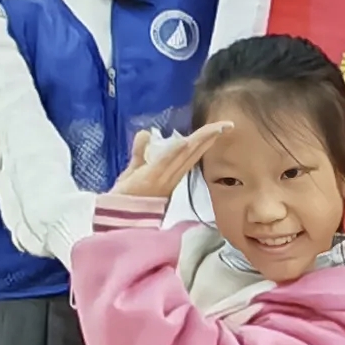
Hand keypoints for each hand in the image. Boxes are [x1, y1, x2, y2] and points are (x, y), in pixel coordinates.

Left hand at [115, 117, 229, 205]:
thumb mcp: (133, 171)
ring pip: (185, 155)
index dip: (205, 140)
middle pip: (193, 152)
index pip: (191, 153)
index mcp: (170, 175)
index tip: (221, 128)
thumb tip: (146, 132)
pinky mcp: (151, 179)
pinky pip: (166, 163)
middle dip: (210, 137)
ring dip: (200, 140)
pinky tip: (185, 141)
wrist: (116, 220)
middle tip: (228, 124)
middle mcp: (171, 177)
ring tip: (216, 128)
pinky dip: (175, 152)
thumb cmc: (125, 200)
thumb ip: (140, 152)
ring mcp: (163, 178)